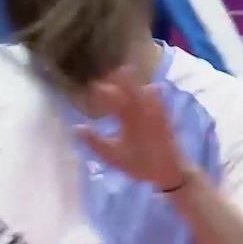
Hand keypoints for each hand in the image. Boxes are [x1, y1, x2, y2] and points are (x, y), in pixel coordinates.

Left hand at [78, 65, 191, 191]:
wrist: (164, 174)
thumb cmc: (138, 163)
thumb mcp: (112, 154)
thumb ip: (96, 142)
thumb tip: (76, 128)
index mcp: (126, 120)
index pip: (115, 102)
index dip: (105, 93)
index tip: (95, 84)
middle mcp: (139, 116)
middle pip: (130, 96)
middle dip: (124, 82)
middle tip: (115, 69)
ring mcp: (153, 120)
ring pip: (145, 100)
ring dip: (139, 88)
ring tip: (132, 75)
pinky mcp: (166, 127)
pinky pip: (162, 113)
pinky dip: (158, 102)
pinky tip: (153, 90)